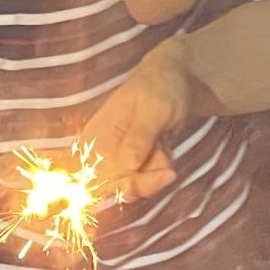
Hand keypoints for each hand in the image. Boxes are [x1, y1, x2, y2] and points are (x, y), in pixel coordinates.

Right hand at [82, 41, 188, 203]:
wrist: (173, 80)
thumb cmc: (159, 88)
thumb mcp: (152, 108)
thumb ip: (139, 137)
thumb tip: (129, 166)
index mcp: (96, 137)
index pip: (96, 177)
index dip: (122, 187)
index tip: (157, 180)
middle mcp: (102, 153)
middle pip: (116, 188)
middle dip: (146, 181)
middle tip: (169, 170)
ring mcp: (119, 160)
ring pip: (136, 187)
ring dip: (156, 170)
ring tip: (162, 142)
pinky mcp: (135, 164)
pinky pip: (148, 180)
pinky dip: (161, 168)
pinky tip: (164, 146)